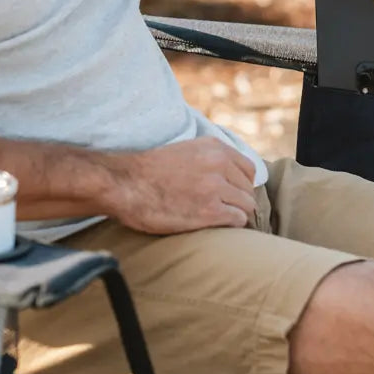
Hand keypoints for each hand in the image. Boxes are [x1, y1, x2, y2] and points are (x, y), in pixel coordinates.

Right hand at [104, 138, 256, 234]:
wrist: (124, 184)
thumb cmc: (147, 171)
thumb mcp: (183, 151)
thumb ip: (207, 159)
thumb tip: (225, 176)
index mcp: (213, 147)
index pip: (248, 169)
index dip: (240, 185)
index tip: (230, 195)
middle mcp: (219, 164)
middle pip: (248, 189)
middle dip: (237, 201)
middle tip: (222, 211)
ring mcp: (216, 187)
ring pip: (246, 205)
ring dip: (235, 214)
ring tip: (218, 220)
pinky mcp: (210, 210)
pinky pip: (237, 220)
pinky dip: (230, 225)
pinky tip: (214, 226)